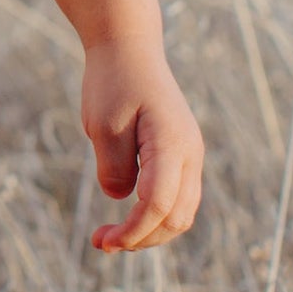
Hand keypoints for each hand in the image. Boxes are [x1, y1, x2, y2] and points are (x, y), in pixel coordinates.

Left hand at [81, 39, 202, 252]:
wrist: (129, 49)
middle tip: (101, 243)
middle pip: (176, 217)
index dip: (132, 231)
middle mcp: (190, 153)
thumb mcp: (103, 125)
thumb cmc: (113, 82)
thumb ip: (115, 167)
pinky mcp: (182, 155)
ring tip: (112, 237)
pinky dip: (156, 217)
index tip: (103, 242)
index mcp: (172, 144)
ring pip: (182, 213)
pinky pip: (178, 198)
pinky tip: (128, 218)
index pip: (157, 205)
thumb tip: (123, 200)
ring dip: (150, 232)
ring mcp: (191, 155)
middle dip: (141, 238)